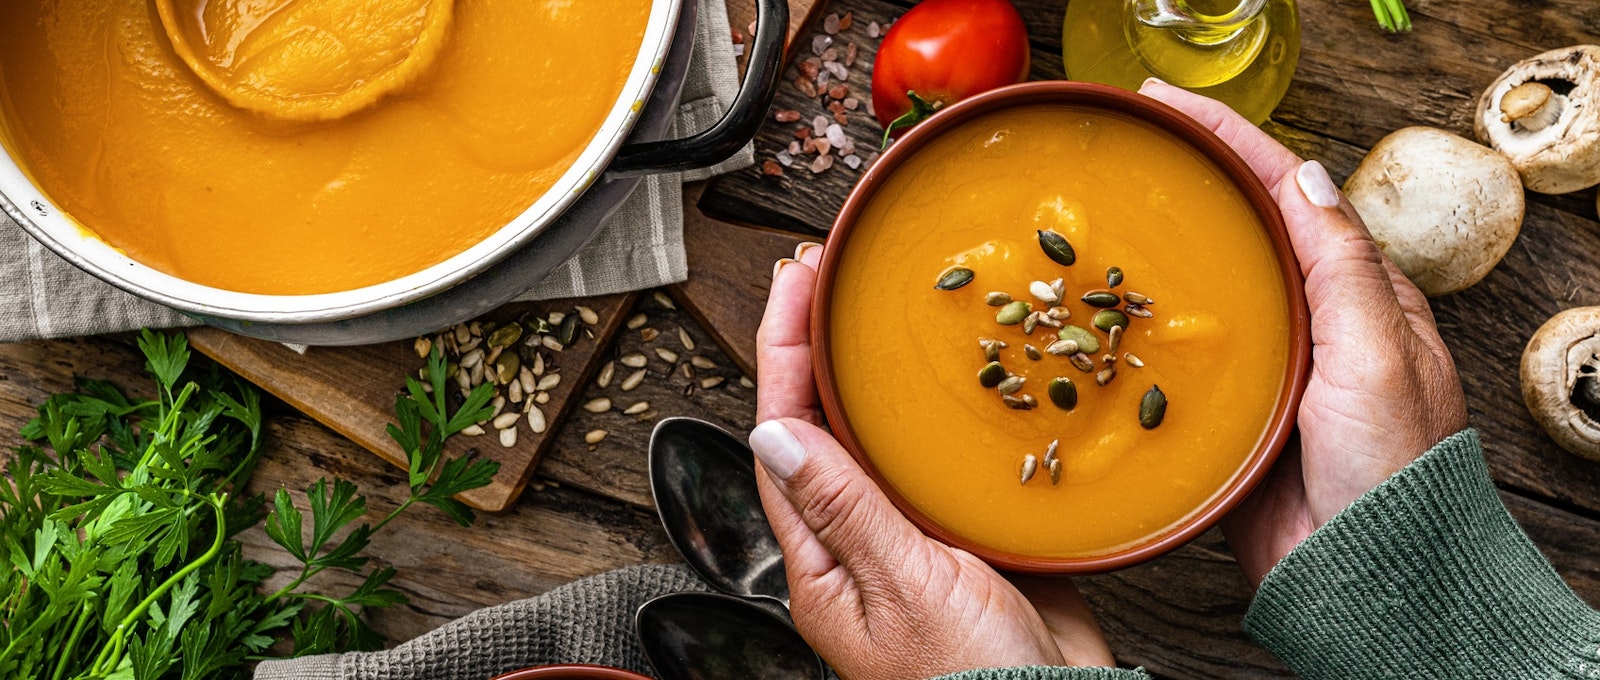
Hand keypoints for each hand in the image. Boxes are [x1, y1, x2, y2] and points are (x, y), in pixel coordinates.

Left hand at [751, 243, 1115, 678]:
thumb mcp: (903, 586)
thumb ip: (844, 508)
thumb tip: (774, 434)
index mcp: (823, 562)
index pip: (783, 436)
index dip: (783, 353)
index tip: (792, 287)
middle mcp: (860, 544)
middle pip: (824, 426)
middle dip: (819, 347)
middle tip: (826, 275)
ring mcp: (914, 539)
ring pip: (881, 439)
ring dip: (876, 374)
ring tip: (880, 308)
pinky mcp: (970, 539)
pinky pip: (944, 463)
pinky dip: (945, 416)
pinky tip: (963, 379)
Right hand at [1136, 80, 1469, 585]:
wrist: (1361, 573)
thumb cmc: (1390, 468)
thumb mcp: (1378, 352)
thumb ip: (1340, 266)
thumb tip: (1303, 176)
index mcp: (1354, 293)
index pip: (1288, 193)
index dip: (1231, 142)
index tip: (1170, 108)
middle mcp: (1308, 321)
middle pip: (1239, 230)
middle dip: (1186, 182)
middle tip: (1127, 151)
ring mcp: (1263, 367)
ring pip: (1201, 290)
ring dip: (1155, 251)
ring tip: (1099, 215)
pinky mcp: (1225, 413)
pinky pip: (1175, 355)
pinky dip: (1140, 326)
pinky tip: (1099, 313)